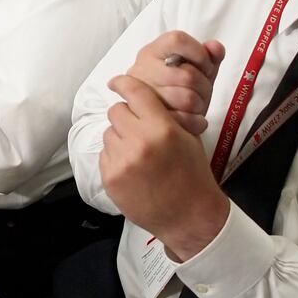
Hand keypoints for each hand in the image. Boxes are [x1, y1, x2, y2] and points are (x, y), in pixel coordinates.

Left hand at [100, 75, 229, 261]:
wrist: (189, 216)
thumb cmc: (192, 174)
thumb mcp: (187, 136)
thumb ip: (164, 114)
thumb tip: (139, 94)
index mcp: (162, 128)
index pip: (134, 92)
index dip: (123, 83)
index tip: (117, 82)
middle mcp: (139, 142)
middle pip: (116, 110)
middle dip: (127, 115)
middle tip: (139, 128)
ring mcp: (122, 162)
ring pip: (109, 132)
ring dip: (120, 137)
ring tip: (139, 153)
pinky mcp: (111, 179)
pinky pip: (105, 154)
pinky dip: (115, 156)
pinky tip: (133, 168)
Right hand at [126, 32, 225, 135]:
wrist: (159, 122)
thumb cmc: (178, 89)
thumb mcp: (194, 69)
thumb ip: (209, 55)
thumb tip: (216, 48)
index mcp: (152, 52)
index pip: (177, 40)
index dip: (199, 53)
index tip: (206, 66)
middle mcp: (141, 69)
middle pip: (188, 74)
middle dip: (204, 86)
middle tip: (203, 92)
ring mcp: (142, 96)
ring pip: (187, 98)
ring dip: (200, 105)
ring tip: (197, 106)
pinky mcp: (149, 120)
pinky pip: (183, 119)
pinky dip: (195, 121)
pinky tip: (194, 119)